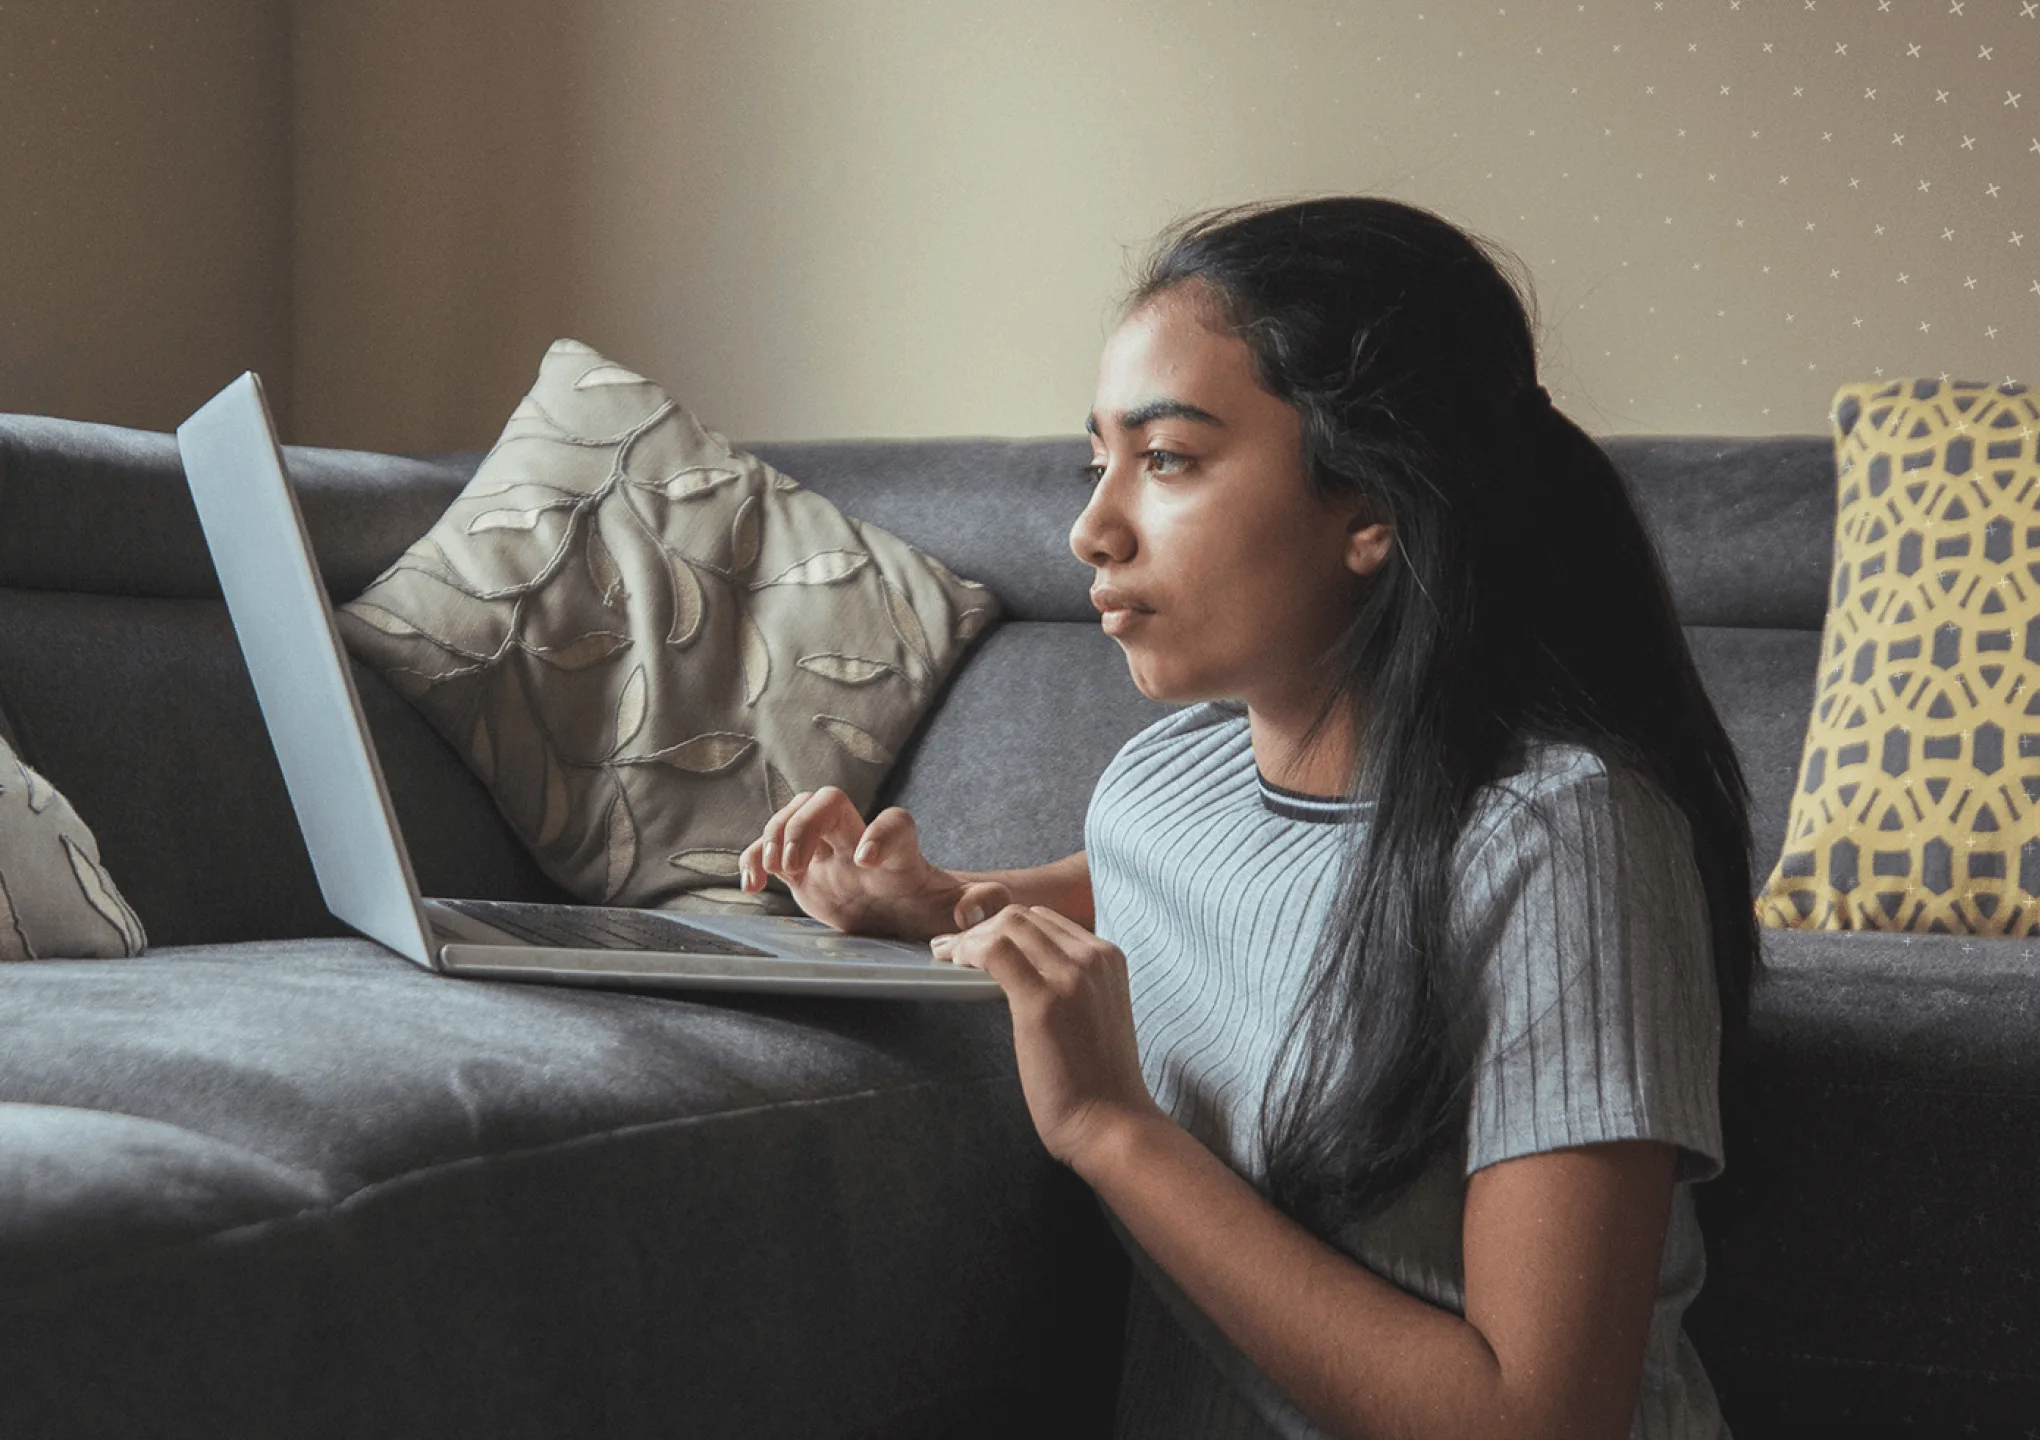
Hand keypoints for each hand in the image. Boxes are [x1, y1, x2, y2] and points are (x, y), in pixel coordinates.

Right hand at [739, 786, 1010, 940]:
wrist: (901, 912)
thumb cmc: (929, 910)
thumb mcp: (957, 913)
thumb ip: (978, 906)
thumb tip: (983, 908)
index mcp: (901, 854)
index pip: (895, 823)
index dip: (882, 833)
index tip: (867, 861)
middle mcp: (860, 842)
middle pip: (831, 802)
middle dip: (807, 823)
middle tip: (793, 861)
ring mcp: (828, 851)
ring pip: (795, 814)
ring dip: (775, 834)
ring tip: (772, 869)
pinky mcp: (802, 867)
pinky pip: (769, 849)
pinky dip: (753, 859)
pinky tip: (750, 885)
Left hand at [934, 905, 1160, 1172]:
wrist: (1112, 1122)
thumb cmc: (1097, 1080)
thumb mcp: (1094, 1012)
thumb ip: (1069, 984)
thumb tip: (1017, 970)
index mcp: (1107, 958)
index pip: (1045, 921)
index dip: (1004, 929)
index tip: (978, 946)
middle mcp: (1093, 958)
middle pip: (1023, 917)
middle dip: (982, 929)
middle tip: (953, 953)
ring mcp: (1071, 976)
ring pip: (1008, 925)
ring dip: (970, 939)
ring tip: (950, 959)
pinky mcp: (1043, 1000)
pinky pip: (995, 951)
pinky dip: (967, 951)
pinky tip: (955, 966)